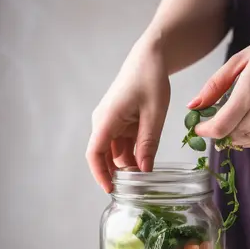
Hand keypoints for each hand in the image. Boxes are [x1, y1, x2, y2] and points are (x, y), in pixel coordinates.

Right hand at [87, 38, 170, 191]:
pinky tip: (144, 163)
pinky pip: (120, 144)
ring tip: (144, 179)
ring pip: (113, 152)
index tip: (111, 190)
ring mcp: (109, 123)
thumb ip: (148, 143)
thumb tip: (144, 171)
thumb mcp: (154, 114)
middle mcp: (102, 123)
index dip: (100, 174)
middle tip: (136, 191)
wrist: (149, 58)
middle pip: (103, 156)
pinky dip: (131, 155)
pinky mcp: (117, 122)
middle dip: (116, 174)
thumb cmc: (150, 79)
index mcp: (106, 119)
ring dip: (126, 166)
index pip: (94, 154)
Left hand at [188, 21, 249, 147]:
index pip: (220, 127)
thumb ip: (214, 85)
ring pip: (249, 140)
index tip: (198, 126)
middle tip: (213, 120)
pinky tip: (248, 125)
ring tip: (230, 121)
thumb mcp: (240, 59)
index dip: (205, 131)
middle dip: (218, 132)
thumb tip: (192, 106)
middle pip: (233, 135)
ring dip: (234, 136)